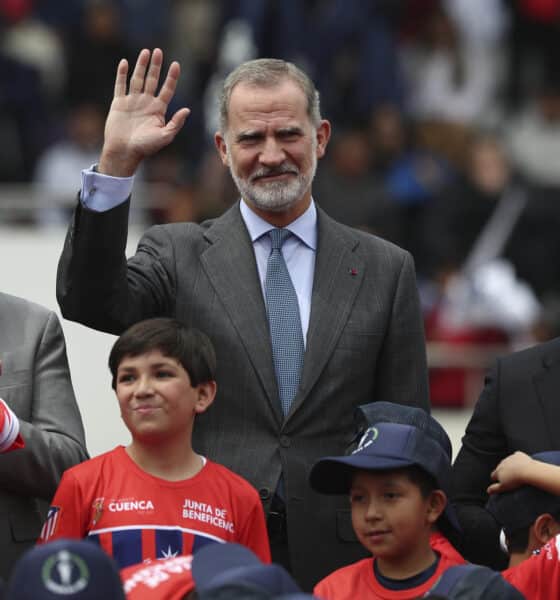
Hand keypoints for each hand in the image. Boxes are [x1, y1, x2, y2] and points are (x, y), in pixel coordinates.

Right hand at [99, 48, 189, 176]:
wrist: (124, 152)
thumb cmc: (145, 147)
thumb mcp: (165, 136)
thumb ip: (176, 123)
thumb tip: (187, 110)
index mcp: (158, 110)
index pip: (167, 89)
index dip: (172, 77)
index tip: (176, 64)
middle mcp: (146, 103)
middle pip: (152, 80)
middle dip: (156, 66)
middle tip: (158, 51)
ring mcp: (132, 102)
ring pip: (137, 79)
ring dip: (141, 66)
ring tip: (145, 52)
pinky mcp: (119, 103)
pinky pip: (120, 85)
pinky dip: (121, 74)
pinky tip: (125, 62)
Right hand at [487, 451, 533, 493]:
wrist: (528, 471)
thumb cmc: (516, 481)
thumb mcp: (504, 487)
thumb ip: (495, 489)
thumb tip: (488, 491)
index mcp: (498, 471)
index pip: (493, 475)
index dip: (496, 480)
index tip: (500, 483)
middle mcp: (502, 463)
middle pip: (500, 468)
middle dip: (503, 472)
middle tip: (510, 478)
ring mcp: (510, 458)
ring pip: (508, 462)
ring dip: (510, 466)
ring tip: (517, 472)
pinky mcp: (518, 455)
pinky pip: (517, 456)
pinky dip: (518, 459)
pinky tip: (522, 463)